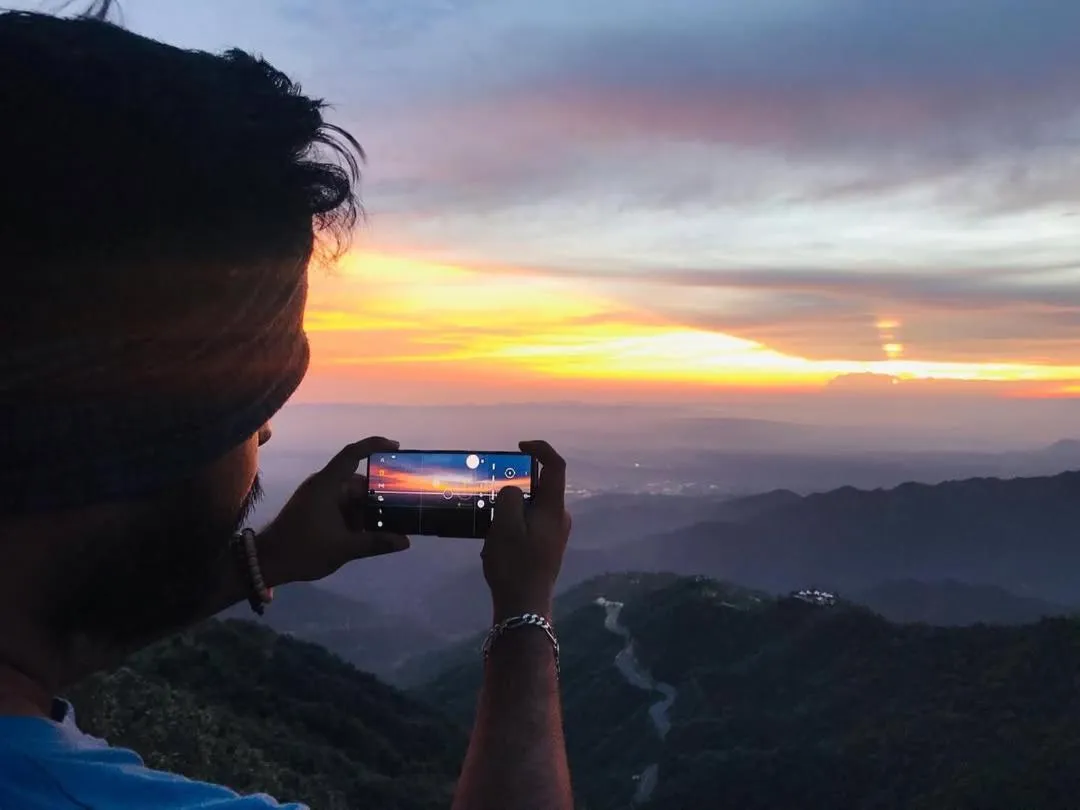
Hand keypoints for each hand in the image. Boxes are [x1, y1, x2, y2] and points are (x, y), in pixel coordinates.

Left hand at [256, 436, 409, 587]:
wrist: (267, 563)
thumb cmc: (302, 549)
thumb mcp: (343, 548)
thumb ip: (375, 543)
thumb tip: (405, 542)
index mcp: (327, 485)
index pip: (352, 454)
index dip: (374, 445)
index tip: (396, 447)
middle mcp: (323, 485)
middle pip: (358, 481)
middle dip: (379, 493)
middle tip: (403, 503)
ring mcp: (318, 497)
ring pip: (352, 497)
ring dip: (368, 508)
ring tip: (391, 521)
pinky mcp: (316, 509)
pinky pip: (343, 506)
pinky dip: (357, 515)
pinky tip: (371, 530)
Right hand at [482, 440, 571, 621]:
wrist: (524, 607)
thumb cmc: (514, 564)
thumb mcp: (504, 526)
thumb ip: (509, 498)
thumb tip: (513, 491)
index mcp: (554, 508)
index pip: (556, 466)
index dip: (541, 449)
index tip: (520, 447)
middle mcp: (560, 518)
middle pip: (540, 488)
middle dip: (515, 488)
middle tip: (491, 496)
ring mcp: (555, 534)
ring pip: (531, 508)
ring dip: (510, 511)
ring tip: (490, 529)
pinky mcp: (547, 547)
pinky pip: (529, 525)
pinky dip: (512, 526)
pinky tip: (495, 545)